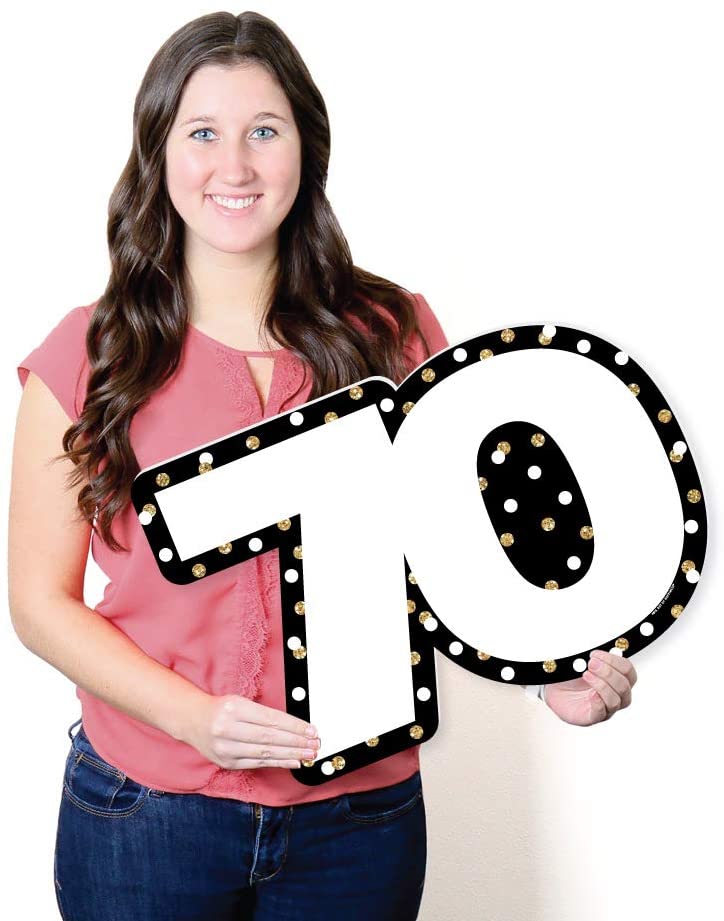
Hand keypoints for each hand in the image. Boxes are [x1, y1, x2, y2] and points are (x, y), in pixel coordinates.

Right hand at [183, 693, 320, 768]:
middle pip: (269, 737)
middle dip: (296, 742)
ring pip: (264, 753)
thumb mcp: (241, 701)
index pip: (271, 719)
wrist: (192, 720)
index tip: (311, 730)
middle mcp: (228, 728)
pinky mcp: (226, 762)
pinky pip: (257, 763)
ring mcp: (226, 748)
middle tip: (314, 744)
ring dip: (290, 754)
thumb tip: (295, 727)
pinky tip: (292, 762)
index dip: (293, 726)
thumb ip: (264, 714)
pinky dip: (277, 763)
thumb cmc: (222, 708)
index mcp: (234, 708)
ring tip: (308, 754)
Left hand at [542, 650, 637, 725]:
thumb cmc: (572, 676)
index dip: (615, 661)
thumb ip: (595, 657)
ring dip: (602, 685)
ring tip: (586, 675)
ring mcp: (605, 708)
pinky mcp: (592, 717)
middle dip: (608, 672)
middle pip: (624, 686)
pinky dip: (597, 702)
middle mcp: (616, 696)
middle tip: (591, 663)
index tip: (596, 654)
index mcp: (617, 680)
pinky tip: (590, 694)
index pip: (628, 671)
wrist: (554, 689)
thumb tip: (600, 652)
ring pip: (615, 700)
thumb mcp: (583, 662)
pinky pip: (601, 713)